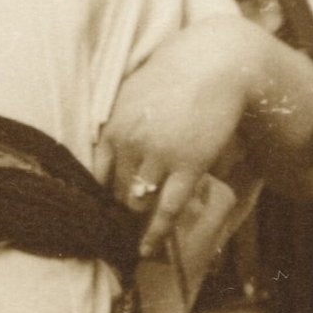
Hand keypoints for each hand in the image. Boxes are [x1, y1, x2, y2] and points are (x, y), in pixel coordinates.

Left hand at [103, 21, 272, 254]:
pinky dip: (156, 232)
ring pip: (137, 201)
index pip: (95, 172)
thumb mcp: (135, 94)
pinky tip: (148, 249)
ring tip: (132, 240)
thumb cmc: (177, 75)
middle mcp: (130, 142)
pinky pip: (166, 208)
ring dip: (135, 221)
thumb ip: (121, 123)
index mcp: (113, 125)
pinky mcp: (187, 166)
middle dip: (116, 210)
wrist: (217, 63)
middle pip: (114, 190)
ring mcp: (158, 155)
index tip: (99, 210)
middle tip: (118, 229)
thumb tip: (108, 146)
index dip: (98, 194)